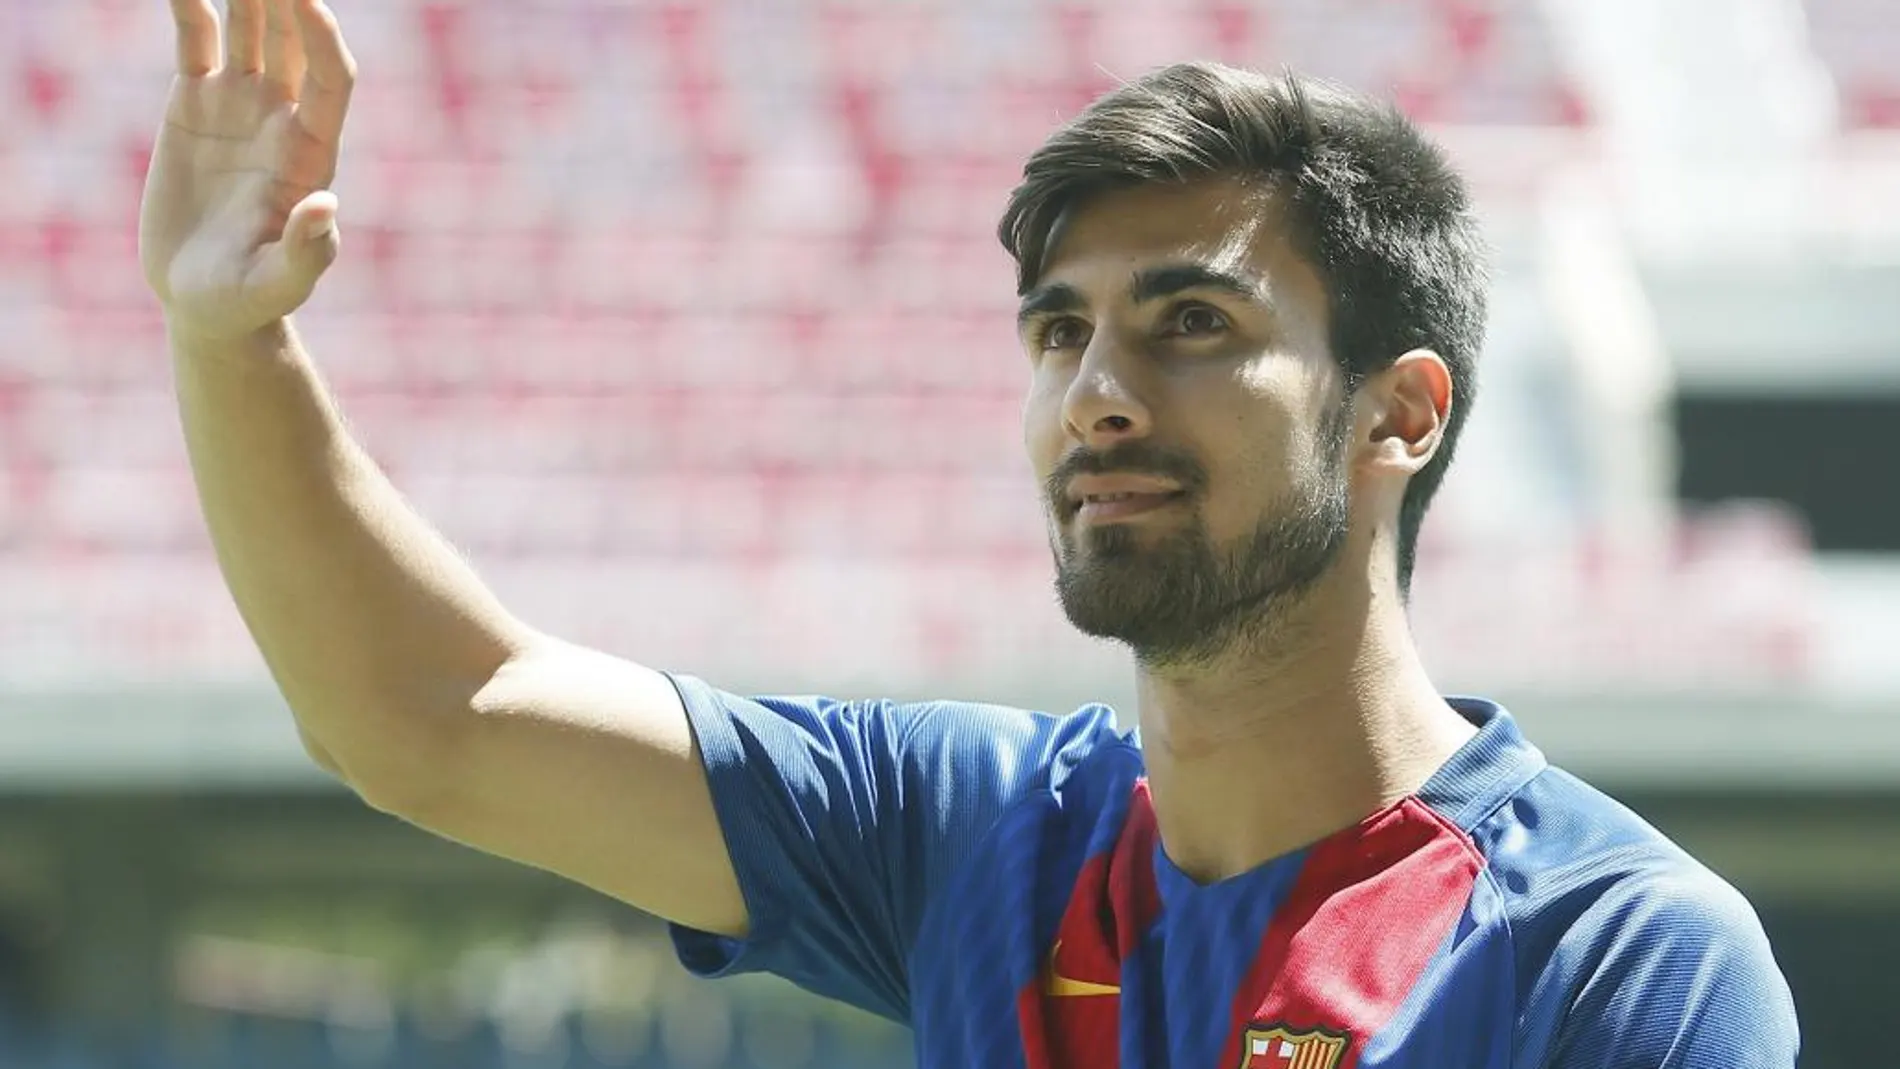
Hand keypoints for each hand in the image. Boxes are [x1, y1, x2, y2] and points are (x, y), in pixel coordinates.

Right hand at [139, 0, 356, 341]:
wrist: (206, 301)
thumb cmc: (251, 300)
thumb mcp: (279, 283)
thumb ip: (307, 251)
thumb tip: (325, 206)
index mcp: (310, 152)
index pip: (330, 80)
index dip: (323, 38)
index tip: (306, 0)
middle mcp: (281, 118)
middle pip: (293, 41)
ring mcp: (239, 106)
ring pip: (250, 29)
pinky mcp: (194, 104)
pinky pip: (196, 39)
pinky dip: (190, 5)